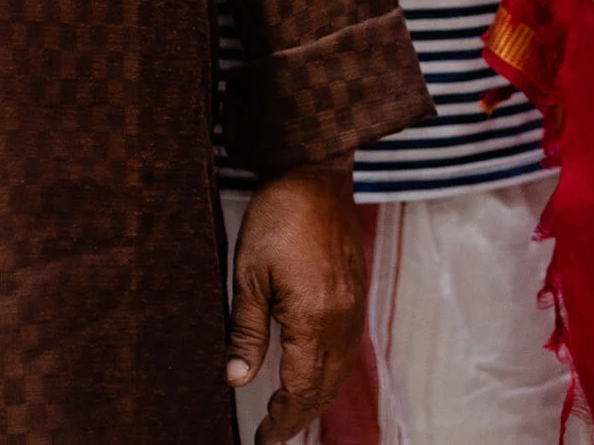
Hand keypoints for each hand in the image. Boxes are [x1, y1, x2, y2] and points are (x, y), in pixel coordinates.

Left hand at [228, 156, 367, 444]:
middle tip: (275, 434)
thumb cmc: (277, 219)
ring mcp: (355, 303)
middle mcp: (342, 317)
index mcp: (315, 317)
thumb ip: (246, 332)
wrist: (314, 175)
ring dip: (320, 395)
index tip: (264, 438)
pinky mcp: (357, 289)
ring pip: (343, 367)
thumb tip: (236, 380)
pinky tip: (318, 373)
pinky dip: (333, 369)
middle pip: (328, 384)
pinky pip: (350, 344)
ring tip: (293, 413)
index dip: (283, 418)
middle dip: (302, 414)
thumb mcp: (248, 277)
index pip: (303, 387)